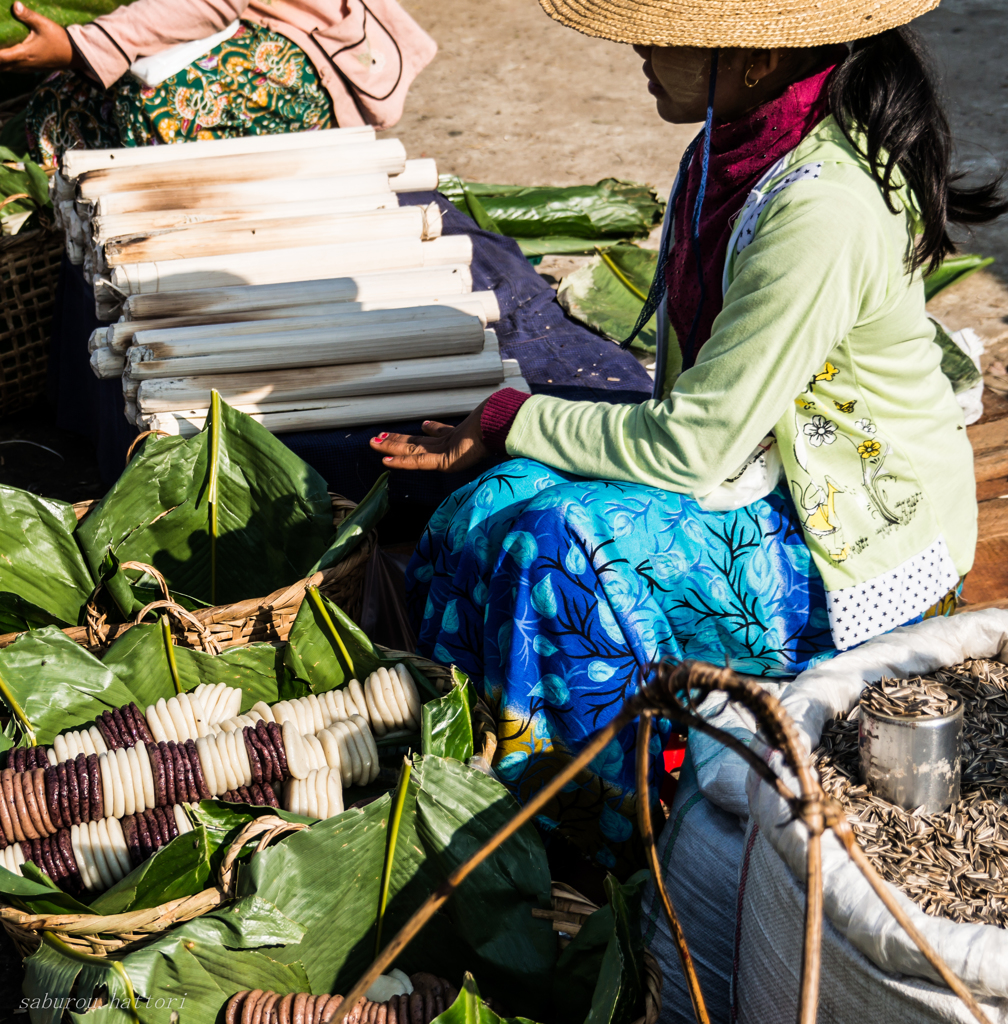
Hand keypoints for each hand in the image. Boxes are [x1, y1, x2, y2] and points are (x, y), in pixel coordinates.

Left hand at [0, 2, 73, 71]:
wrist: (77, 56)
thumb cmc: (61, 40)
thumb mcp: (44, 25)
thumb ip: (28, 15)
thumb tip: (15, 5)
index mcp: (24, 54)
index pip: (0, 57)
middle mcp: (24, 64)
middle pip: (0, 66)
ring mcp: (28, 68)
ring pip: (6, 69)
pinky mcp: (32, 68)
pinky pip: (13, 68)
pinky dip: (5, 64)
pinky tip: (3, 59)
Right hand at [369, 402, 489, 471]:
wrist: (498, 426)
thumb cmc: (494, 421)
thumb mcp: (486, 418)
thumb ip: (486, 417)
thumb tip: (494, 406)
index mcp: (458, 436)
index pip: (440, 435)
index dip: (431, 430)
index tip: (424, 424)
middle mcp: (448, 447)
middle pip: (417, 445)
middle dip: (397, 442)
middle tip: (378, 438)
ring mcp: (446, 454)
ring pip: (412, 451)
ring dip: (392, 447)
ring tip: (375, 442)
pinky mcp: (446, 461)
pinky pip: (419, 461)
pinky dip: (402, 462)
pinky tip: (387, 460)